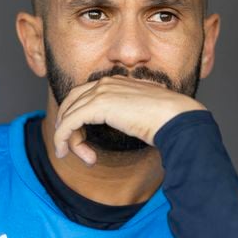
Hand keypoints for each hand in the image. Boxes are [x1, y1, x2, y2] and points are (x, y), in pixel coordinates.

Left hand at [54, 75, 205, 164]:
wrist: (174, 117)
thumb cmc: (165, 119)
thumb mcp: (139, 113)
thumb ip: (126, 113)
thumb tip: (126, 123)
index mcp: (115, 81)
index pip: (82, 94)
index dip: (73, 114)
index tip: (74, 134)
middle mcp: (105, 83)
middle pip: (71, 103)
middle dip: (65, 125)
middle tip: (66, 146)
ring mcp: (100, 92)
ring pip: (68, 116)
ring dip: (67, 139)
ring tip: (77, 156)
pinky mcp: (97, 106)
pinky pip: (69, 124)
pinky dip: (63, 139)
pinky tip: (69, 152)